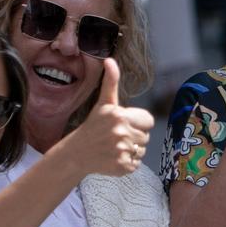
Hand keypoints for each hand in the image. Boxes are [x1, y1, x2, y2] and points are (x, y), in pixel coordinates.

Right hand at [59, 58, 153, 177]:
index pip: (148, 121)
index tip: (125, 124)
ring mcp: (122, 151)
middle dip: (135, 137)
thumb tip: (109, 60)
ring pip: (142, 151)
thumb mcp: (103, 103)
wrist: (76, 153)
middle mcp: (122, 133)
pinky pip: (136, 164)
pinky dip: (128, 163)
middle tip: (117, 137)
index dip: (139, 123)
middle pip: (146, 137)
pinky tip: (114, 157)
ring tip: (115, 147)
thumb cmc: (93, 126)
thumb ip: (111, 82)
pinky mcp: (122, 166)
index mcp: (120, 116)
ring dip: (132, 150)